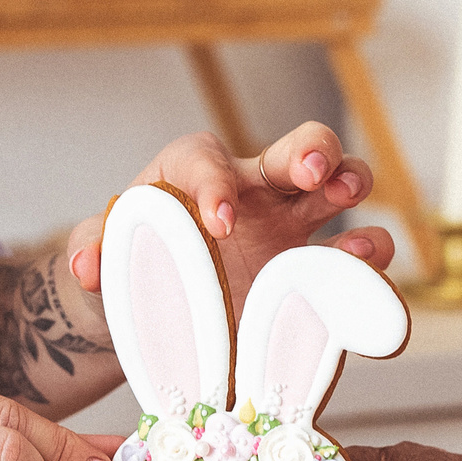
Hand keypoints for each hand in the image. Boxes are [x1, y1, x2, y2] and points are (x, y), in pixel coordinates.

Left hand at [64, 122, 395, 304]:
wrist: (161, 312)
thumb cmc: (133, 267)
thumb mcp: (103, 256)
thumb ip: (93, 250)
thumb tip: (89, 265)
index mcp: (195, 174)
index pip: (205, 160)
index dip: (214, 184)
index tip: (217, 224)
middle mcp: (256, 189)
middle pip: (296, 148)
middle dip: (311, 151)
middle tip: (312, 173)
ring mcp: (294, 228)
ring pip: (342, 187)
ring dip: (354, 201)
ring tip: (357, 235)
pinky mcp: (316, 272)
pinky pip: (357, 263)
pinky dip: (372, 276)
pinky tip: (371, 294)